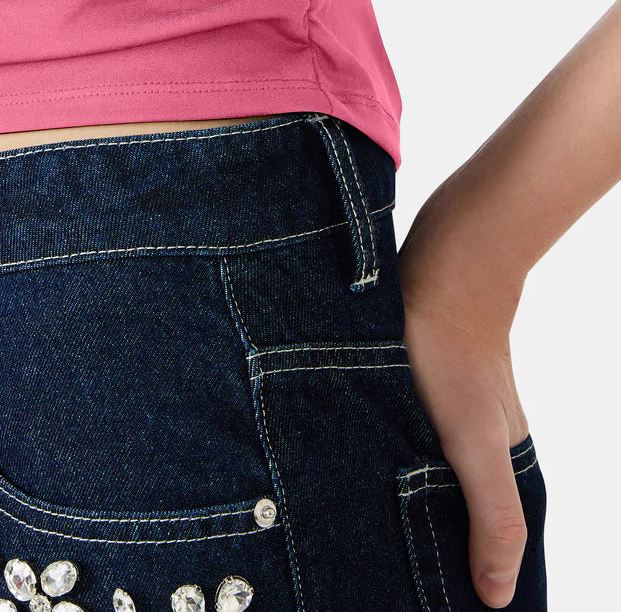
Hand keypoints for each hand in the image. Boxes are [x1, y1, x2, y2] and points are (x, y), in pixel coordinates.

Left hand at [398, 193, 532, 608]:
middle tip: (380, 580)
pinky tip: (348, 473)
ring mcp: (441, 413)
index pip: (493, 539)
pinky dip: (379, 462)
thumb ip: (492, 515)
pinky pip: (397, 437)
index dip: (473, 576)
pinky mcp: (409, 387)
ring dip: (394, 504)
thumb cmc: (456, 357)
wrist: (439, 270)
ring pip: (419, 472)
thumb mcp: (475, 443)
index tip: (435, 606)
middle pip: (452, 508)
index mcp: (501, 463)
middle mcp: (473, 441)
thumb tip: (497, 596)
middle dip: (425, 547)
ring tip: (357, 538)